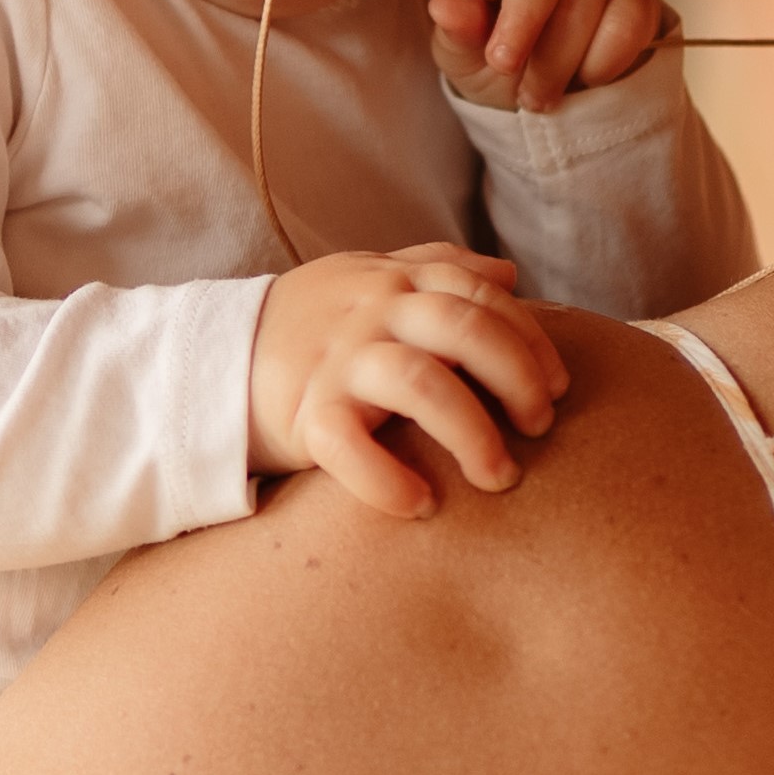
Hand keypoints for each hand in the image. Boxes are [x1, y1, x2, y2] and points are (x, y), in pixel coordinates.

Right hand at [248, 244, 570, 517]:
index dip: (531, 341)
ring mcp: (336, 361)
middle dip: (517, 379)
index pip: (482, 295)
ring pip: (419, 383)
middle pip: (464, 328)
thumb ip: (436, 268)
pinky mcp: (302, 414)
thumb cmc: (312, 324)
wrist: (214, 359)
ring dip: (472, 433)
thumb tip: (511, 275)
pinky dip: (388, 480)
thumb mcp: (369, 277)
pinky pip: (348, 447)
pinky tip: (420, 506)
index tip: (559, 389)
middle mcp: (370, 312)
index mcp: (395, 280)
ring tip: (499, 479)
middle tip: (539, 430)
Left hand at [426, 0, 670, 111]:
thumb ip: (457, 30)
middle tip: (504, 65)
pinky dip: (602, 61)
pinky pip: (628, 21)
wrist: (549, 92)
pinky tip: (583, 78)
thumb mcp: (464, 55)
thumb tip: (446, 6)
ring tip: (535, 94)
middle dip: (524, 19)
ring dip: (558, 57)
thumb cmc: (497, 60)